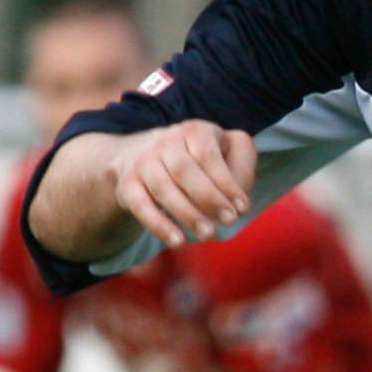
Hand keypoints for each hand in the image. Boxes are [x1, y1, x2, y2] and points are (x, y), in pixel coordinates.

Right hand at [108, 121, 257, 247]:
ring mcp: (144, 162)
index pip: (209, 156)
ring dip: (187, 214)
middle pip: (184, 170)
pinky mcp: (128, 184)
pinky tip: (178, 241)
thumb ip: (241, 168)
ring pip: (163, 188)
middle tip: (230, 221)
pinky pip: (141, 205)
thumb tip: (239, 201)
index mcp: (195, 130)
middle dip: (209, 198)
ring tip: (209, 234)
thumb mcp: (227, 151)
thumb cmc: (201, 157)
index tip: (243, 208)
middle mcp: (166, 142)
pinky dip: (159, 225)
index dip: (226, 183)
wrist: (145, 152)